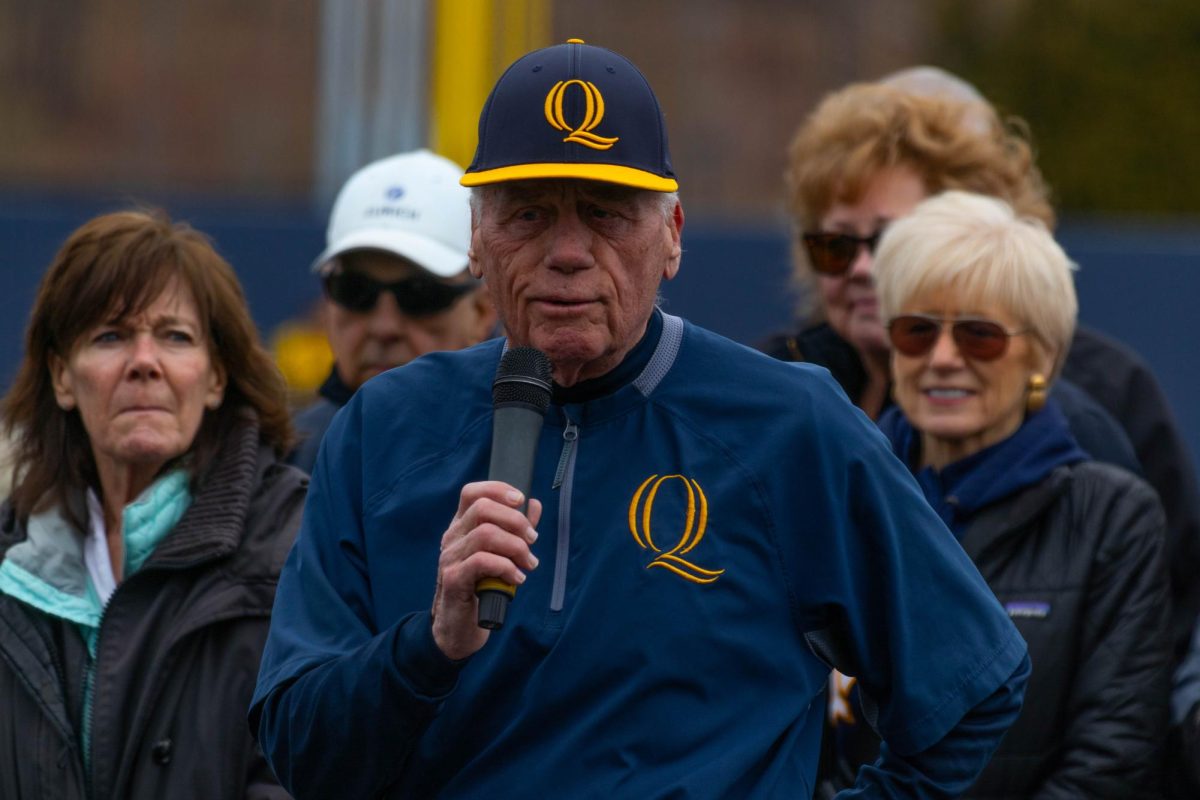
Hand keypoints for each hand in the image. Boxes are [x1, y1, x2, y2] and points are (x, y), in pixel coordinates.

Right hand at [431, 481, 541, 660]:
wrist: (458, 628)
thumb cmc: (480, 588)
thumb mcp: (501, 555)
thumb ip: (515, 530)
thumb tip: (534, 504)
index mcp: (461, 527)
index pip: (472, 492)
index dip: (498, 489)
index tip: (521, 500)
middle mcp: (452, 537)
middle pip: (482, 508)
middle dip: (516, 521)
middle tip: (532, 541)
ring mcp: (450, 557)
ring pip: (485, 534)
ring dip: (516, 547)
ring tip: (528, 563)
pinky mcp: (452, 579)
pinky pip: (482, 561)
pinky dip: (506, 567)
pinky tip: (516, 578)